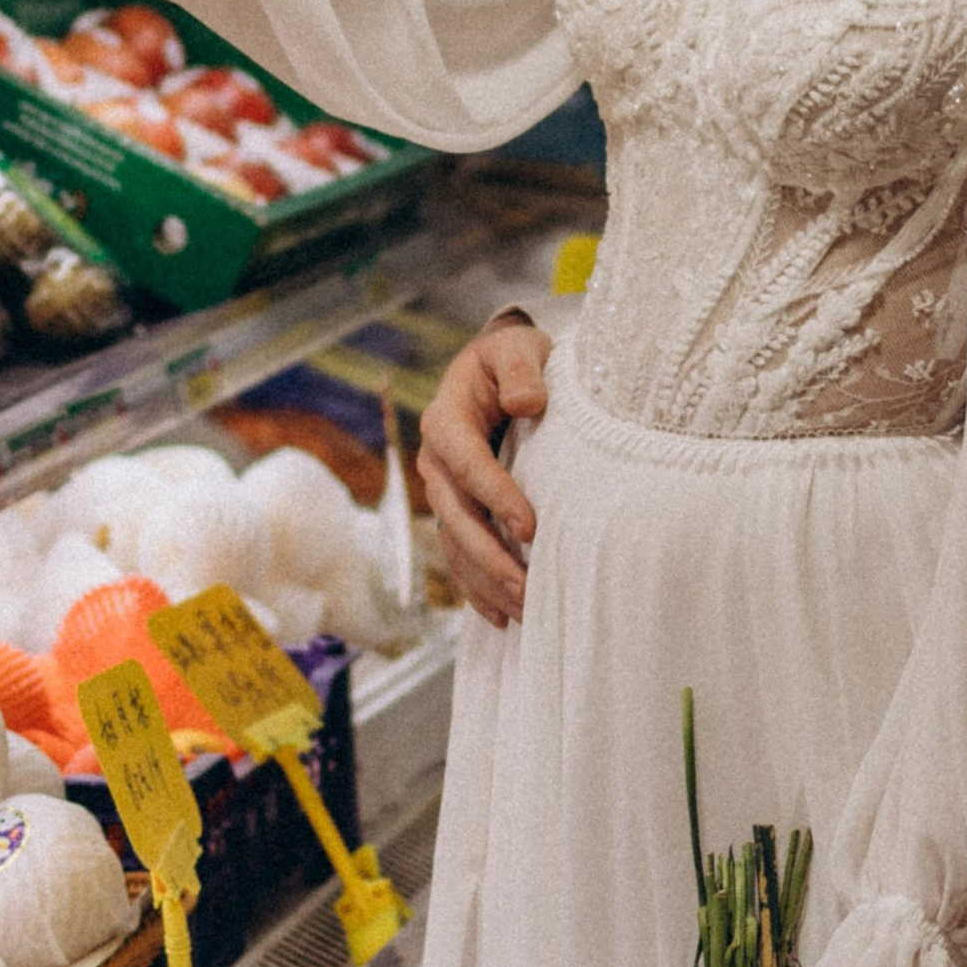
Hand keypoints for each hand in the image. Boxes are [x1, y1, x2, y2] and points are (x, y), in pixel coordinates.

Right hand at [418, 315, 552, 623]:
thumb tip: (529, 401)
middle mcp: (436, 461)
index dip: (496, 496)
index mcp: (446, 419)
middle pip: (456, 516)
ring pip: (456, 545)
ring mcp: (443, 491)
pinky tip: (502, 619)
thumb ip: (522, 369)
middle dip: (489, 555)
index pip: (466, 462)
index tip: (530, 527)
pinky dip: (478, 590)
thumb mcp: (518, 347)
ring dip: (487, 581)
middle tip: (526, 587)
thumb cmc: (513, 359)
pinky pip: (460, 557)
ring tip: (525, 612)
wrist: (501, 370)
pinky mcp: (457, 512)